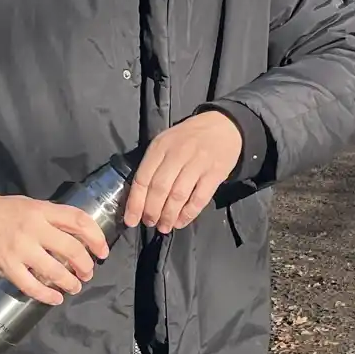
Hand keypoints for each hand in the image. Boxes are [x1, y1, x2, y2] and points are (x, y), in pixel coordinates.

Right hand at [0, 191, 109, 305]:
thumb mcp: (28, 205)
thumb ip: (50, 218)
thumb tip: (74, 235)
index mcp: (41, 210)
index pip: (78, 220)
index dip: (96, 237)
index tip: (102, 251)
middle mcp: (34, 228)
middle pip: (71, 248)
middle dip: (85, 265)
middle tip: (88, 273)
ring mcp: (20, 249)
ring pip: (55, 270)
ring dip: (70, 282)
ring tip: (74, 287)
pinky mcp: (7, 266)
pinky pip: (32, 285)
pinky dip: (47, 295)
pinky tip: (54, 299)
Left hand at [125, 112, 243, 232]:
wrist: (223, 125)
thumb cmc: (189, 138)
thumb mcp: (166, 143)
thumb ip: (153, 165)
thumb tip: (139, 198)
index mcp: (160, 147)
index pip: (143, 178)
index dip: (135, 203)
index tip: (131, 220)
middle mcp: (177, 154)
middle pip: (159, 189)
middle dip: (152, 211)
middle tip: (150, 223)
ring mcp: (198, 163)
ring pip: (178, 196)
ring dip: (169, 216)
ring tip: (164, 227)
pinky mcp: (215, 173)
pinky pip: (199, 199)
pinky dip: (188, 214)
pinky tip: (181, 222)